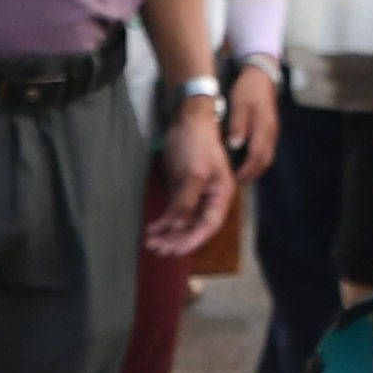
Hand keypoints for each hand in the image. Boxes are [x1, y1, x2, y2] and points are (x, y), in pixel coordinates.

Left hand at [146, 105, 234, 257]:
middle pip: (195, 227)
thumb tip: (177, 227)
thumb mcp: (193, 174)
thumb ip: (186, 202)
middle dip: (177, 240)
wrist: (187, 120)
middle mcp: (211, 198)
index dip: (192, 241)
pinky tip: (152, 228)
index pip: (208, 226)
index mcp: (222, 196)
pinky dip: (164, 221)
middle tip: (158, 249)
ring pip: (183, 222)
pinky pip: (174, 211)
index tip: (175, 251)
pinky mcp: (182, 189)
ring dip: (168, 233)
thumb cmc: (197, 143)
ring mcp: (196, 195)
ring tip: (151, 242)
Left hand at [222, 60, 280, 182]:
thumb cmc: (248, 90)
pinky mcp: (270, 131)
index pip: (257, 156)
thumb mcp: (239, 104)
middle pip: (264, 161)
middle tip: (235, 183)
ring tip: (239, 176)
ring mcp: (272, 132)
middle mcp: (271, 133)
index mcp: (264, 128)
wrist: (261, 76)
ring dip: (254, 168)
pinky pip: (265, 151)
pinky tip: (244, 162)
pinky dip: (255, 160)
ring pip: (266, 157)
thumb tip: (235, 145)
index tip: (234, 179)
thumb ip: (238, 125)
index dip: (246, 170)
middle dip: (251, 174)